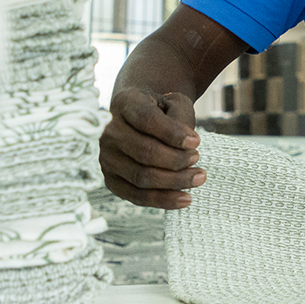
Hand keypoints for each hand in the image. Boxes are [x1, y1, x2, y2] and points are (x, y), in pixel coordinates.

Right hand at [100, 87, 204, 208]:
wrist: (139, 120)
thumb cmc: (161, 112)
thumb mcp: (175, 103)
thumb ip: (181, 118)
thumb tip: (187, 146)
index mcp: (125, 103)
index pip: (146, 119)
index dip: (172, 133)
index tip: (196, 141)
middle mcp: (109, 131)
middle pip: (145, 152)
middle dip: (177, 160)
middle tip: (197, 159)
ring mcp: (107, 158)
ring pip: (142, 177)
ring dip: (175, 181)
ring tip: (198, 177)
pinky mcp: (111, 181)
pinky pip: (138, 196)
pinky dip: (164, 200)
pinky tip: (186, 198)